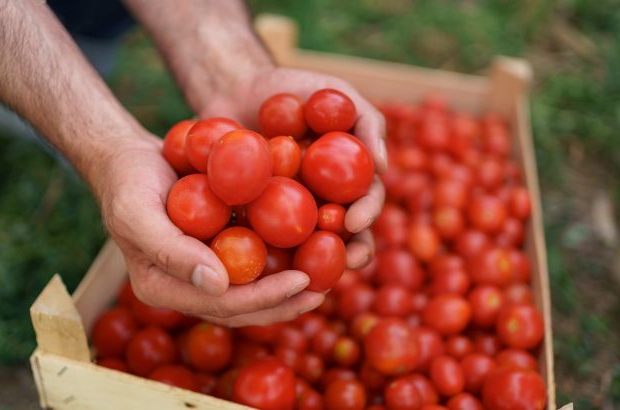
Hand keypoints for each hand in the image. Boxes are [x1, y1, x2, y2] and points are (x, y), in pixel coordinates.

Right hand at [98, 134, 323, 325]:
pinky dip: (279, 259)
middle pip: (241, 307)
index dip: (263, 298)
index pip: (220, 305)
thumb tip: (219, 285)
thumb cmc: (128, 183)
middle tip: (322, 291)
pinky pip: (251, 261)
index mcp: (165, 289)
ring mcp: (204, 269)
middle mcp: (187, 286)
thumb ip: (172, 251)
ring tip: (326, 280)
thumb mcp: (139, 213)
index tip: (302, 281)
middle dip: (283, 303)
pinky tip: (310, 250)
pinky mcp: (217, 249)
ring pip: (250, 290)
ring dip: (287, 290)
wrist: (129, 159)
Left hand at [201, 67, 386, 268]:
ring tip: (306, 276)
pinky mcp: (251, 217)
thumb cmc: (293, 87)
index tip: (356, 221)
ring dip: (309, 264)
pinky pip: (256, 239)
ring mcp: (286, 212)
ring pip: (303, 247)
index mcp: (345, 179)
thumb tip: (383, 164)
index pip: (364, 202)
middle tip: (343, 261)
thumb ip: (366, 120)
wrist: (236, 87)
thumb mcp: (334, 91)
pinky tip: (256, 266)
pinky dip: (260, 253)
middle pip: (341, 235)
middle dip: (347, 252)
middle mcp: (321, 201)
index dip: (366, 215)